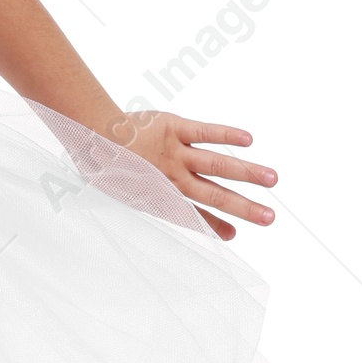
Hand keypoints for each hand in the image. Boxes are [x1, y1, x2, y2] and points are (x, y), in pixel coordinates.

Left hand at [104, 111, 277, 242]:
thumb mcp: (119, 189)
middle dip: (244, 207)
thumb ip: (142, 197)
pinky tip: (248, 140)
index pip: (193, 215)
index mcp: (160, 194)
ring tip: (272, 179)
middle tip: (270, 218)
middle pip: (214, 194)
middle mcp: (173, 177)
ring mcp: (175, 152)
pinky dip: (226, 135)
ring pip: (216, 165)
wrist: (89, 133)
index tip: (233, 235)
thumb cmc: (101, 161)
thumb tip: (150, 205)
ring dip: (246, 173)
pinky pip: (204, 131)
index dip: (213, 225)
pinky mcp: (174, 127)